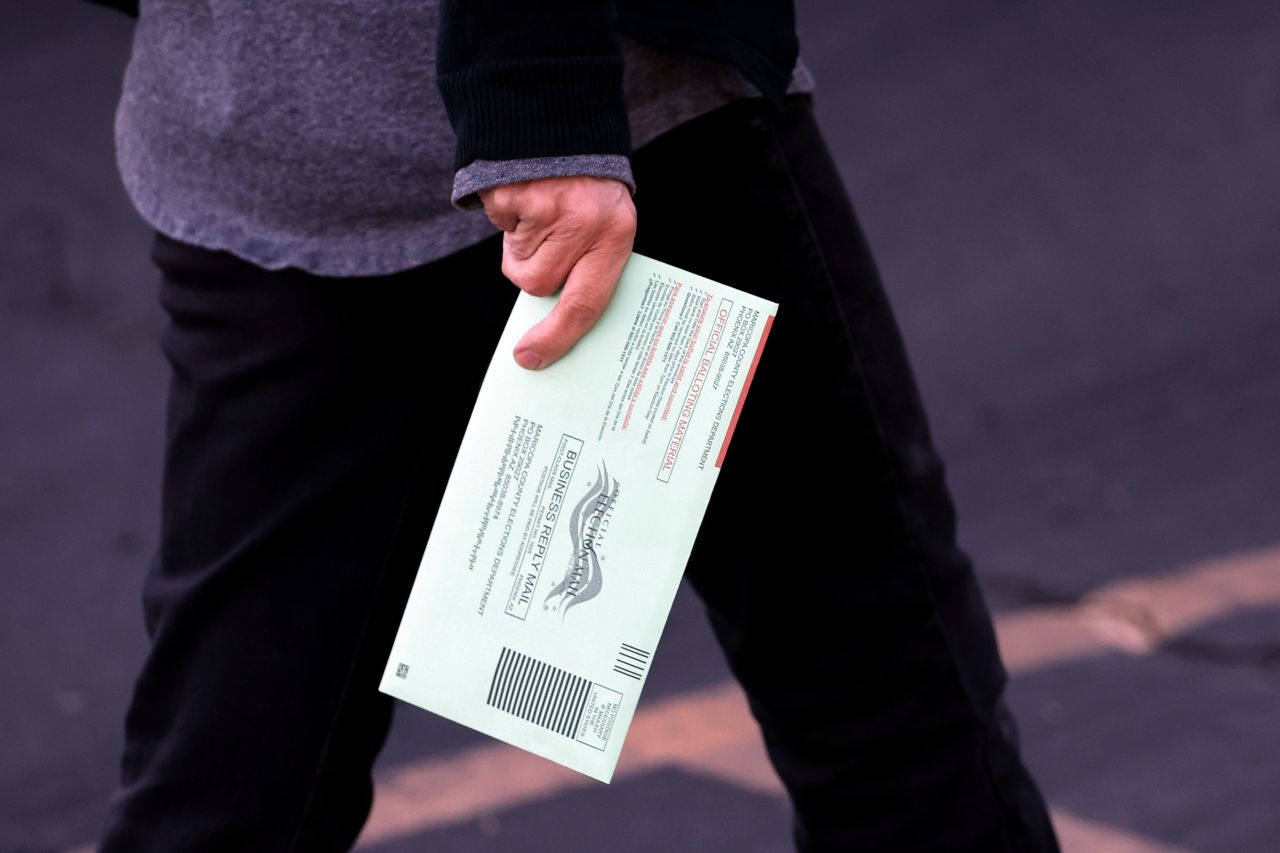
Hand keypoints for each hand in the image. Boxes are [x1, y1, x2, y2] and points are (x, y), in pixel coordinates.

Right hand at [480, 176, 636, 369]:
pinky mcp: (515, 192)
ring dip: (520, 244)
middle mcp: (584, 222)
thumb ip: (587, 264)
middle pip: (540, 283)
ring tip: (540, 211)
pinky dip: (507, 217)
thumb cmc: (586, 186)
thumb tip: (552, 318)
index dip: (558, 335)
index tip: (532, 358)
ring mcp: (548, 207)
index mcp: (615, 234)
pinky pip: (501, 228)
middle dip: (535, 272)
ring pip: (517, 262)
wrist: (561, 118)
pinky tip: (527, 194)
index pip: (587, 302)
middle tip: (547, 242)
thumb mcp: (604, 222)